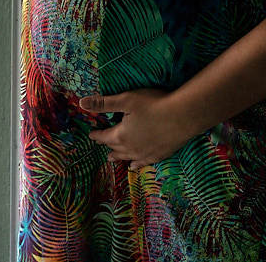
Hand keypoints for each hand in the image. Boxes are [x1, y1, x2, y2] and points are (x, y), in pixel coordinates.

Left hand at [81, 89, 196, 168]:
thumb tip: (81, 103)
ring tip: (112, 160)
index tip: (91, 135)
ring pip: (128, 157)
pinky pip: (143, 163)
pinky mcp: (160, 155)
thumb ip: (103, 104)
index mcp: (121, 135)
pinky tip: (134, 166)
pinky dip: (136, 164)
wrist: (184, 115)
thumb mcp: (125, 100)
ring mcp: (146, 154)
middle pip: (115, 148)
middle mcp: (132, 148)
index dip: (96, 135)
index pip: (104, 137)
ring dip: (119, 157)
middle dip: (107, 146)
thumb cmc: (154, 104)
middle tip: (101, 147)